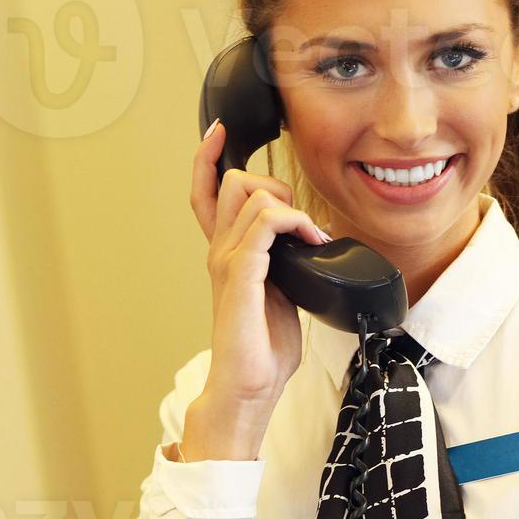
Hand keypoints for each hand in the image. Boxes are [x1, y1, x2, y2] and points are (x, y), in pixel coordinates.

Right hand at [184, 116, 330, 457]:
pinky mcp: (241, 275)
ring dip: (292, 206)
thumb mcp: (281, 295)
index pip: (205, 193)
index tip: (218, 131)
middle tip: (298, 221)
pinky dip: (295, 221)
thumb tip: (311, 246)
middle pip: (231, 181)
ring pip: (252, 195)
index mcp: (227, 254)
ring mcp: (227, 261)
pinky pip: (266, 223)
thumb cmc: (263, 351)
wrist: (248, 387)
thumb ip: (287, 264)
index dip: (207, 157)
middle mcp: (220, 251)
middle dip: (271, 183)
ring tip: (313, 236)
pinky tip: (312, 239)